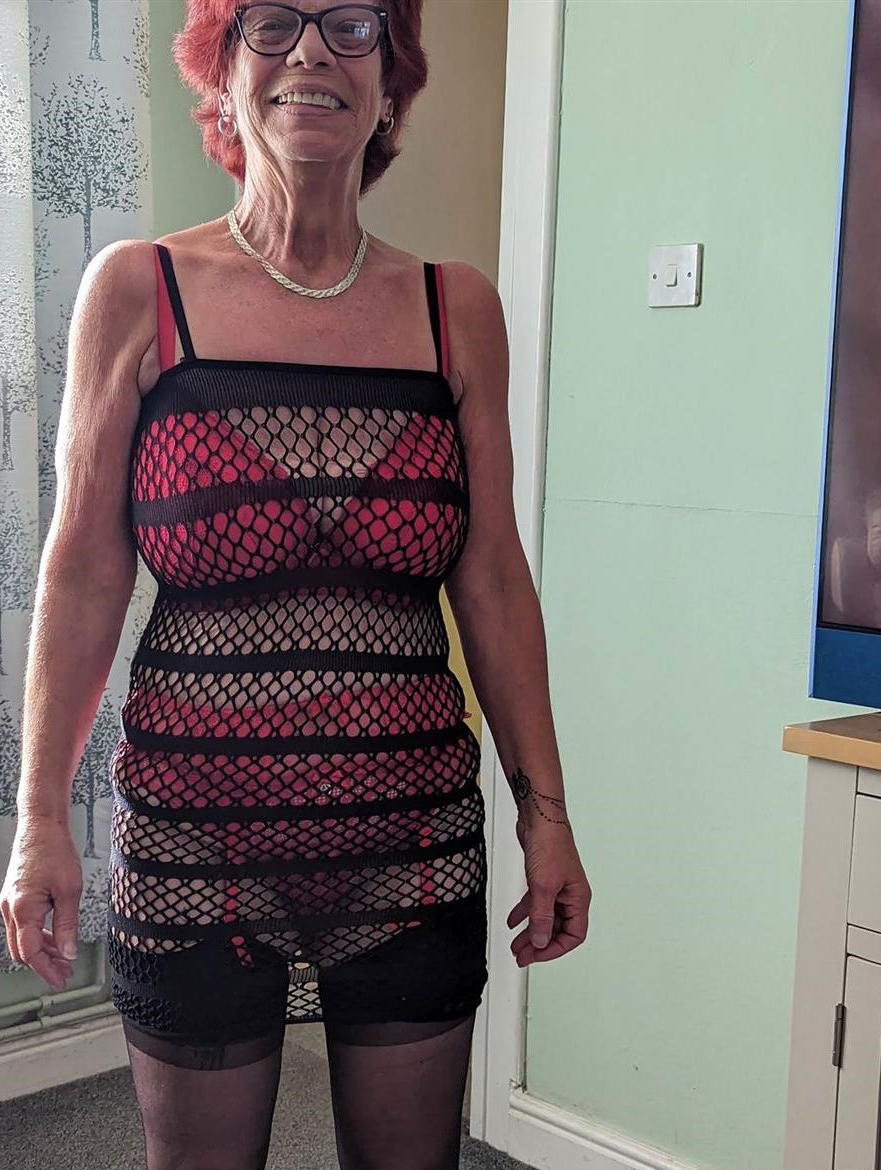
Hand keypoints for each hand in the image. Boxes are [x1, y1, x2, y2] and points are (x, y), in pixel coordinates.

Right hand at [0, 815, 81, 991]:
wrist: (41, 826)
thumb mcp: (69, 890)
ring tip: (63, 959)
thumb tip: (68, 952)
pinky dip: (39, 935)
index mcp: (22, 909)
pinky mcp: (15, 897)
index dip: (45, 970)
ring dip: (42, 951)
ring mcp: (10, 903)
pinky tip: (55, 938)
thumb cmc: (54, 851)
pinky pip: (24, 925)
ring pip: (23, 939)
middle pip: (23, 950)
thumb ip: (68, 925)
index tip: (60, 979)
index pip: (30, 953)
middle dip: (44, 964)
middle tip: (65, 972)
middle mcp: (10, 908)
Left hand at [507, 816, 590, 966]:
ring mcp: (556, 886)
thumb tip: (540, 941)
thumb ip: (541, 917)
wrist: (539, 818)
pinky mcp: (543, 878)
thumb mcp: (543, 887)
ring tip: (515, 944)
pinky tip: (513, 921)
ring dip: (530, 932)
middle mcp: (570, 894)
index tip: (535, 955)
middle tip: (522, 956)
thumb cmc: (550, 844)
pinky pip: (535, 903)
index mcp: (578, 898)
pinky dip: (524, 913)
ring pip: (545, 917)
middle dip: (539, 944)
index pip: (573, 936)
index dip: (555, 949)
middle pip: (557, 929)